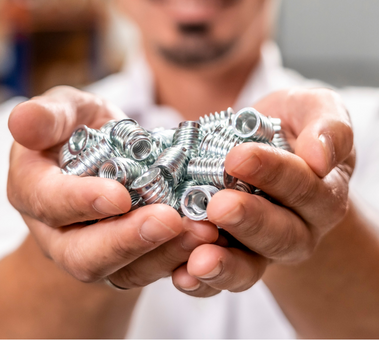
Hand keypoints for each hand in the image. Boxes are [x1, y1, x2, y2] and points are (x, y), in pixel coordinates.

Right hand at [7, 86, 217, 288]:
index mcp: (36, 191)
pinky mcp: (128, 260)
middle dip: (128, 241)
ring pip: (124, 270)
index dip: (81, 202)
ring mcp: (97, 251)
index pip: (49, 203)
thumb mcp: (67, 112)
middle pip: (84, 255)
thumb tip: (23, 122)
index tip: (119, 195)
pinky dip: (180, 257)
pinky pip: (151, 269)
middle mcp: (61, 232)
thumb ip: (49, 116)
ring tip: (202, 232)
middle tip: (170, 221)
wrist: (106, 159)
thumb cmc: (83, 130)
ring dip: (164, 253)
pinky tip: (206, 240)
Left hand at [171, 88, 354, 295]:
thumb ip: (327, 127)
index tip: (239, 157)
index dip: (274, 173)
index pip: (303, 187)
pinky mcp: (234, 260)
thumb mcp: (311, 111)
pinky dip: (202, 284)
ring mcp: (263, 250)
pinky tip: (181, 275)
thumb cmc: (287, 129)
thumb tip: (320, 157)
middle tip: (219, 206)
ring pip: (252, 267)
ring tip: (199, 258)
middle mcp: (297, 229)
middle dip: (249, 220)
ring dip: (225, 264)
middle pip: (280, 234)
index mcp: (321, 193)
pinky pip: (222, 278)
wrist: (264, 152)